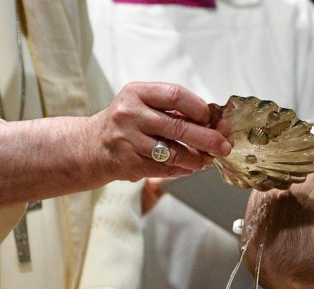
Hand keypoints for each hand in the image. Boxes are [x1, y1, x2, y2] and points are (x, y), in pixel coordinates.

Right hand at [0, 82, 230, 209]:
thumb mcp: (143, 105)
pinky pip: (164, 168)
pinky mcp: (128, 162)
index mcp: (137, 93)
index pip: (175, 95)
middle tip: (223, 146)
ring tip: (206, 160)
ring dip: (196, 159)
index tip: (212, 119)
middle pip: (179, 126)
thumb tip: (215, 121)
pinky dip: (181, 169)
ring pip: (174, 152)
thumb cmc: (126, 123)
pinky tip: (188, 168)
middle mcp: (130, 114)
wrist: (89, 146)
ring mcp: (128, 139)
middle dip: (208, 138)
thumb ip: (174, 110)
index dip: (199, 108)